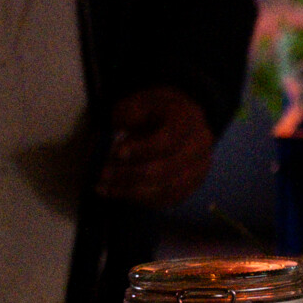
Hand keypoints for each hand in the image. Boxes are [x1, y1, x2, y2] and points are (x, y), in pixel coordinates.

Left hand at [96, 86, 214, 209]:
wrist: (181, 119)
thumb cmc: (156, 111)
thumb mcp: (141, 102)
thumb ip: (130, 114)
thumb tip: (120, 139)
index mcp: (188, 121)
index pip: (168, 141)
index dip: (141, 150)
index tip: (115, 152)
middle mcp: (199, 147)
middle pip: (167, 169)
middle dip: (130, 174)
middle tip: (103, 174)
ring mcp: (199, 169)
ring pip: (168, 190)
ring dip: (132, 192)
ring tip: (104, 189)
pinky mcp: (191, 185)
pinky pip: (168, 200)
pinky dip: (141, 201)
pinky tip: (118, 194)